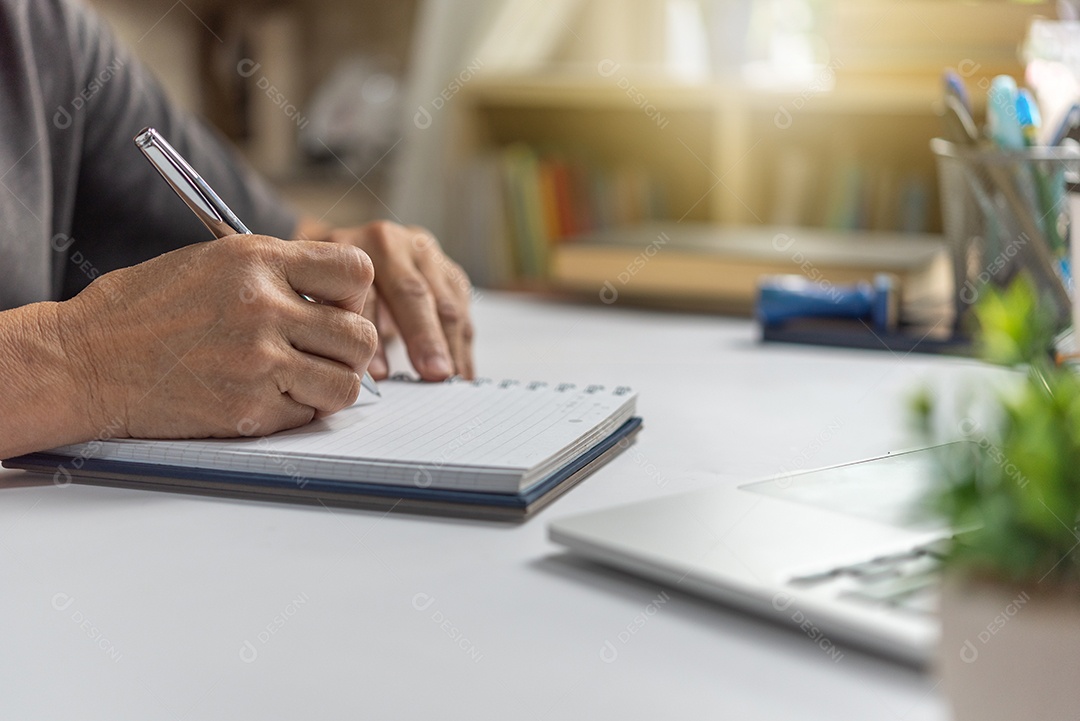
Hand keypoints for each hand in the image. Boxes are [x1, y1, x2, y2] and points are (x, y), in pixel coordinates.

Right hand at [57, 235, 377, 440]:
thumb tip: (339, 295)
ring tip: (301, 379)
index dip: (355, 294)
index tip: (338, 307)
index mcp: (257, 260)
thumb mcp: (213, 261)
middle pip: (361, 337)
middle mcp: (264, 308)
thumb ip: (278, 272)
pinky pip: (307, 416)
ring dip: (331, 386)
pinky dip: (294, 412)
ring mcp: (258, 362)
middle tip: (324, 353)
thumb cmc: (143, 310)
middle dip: (351, 350)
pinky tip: (262, 396)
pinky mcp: (247, 410)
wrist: (84, 361)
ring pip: (346, 385)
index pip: (356, 270)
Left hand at [322, 221, 474, 380]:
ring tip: (453, 381)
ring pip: (446, 302)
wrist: (340, 259)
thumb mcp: (318, 299)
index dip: (375, 334)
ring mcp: (426, 255)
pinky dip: (463, 344)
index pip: (369, 292)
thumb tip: (361, 378)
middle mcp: (394, 244)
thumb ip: (334, 327)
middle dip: (427, 337)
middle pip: (414, 292)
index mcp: (353, 248)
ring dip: (452, 345)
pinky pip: (462, 309)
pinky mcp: (448, 272)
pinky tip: (462, 372)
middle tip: (435, 375)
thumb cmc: (326, 289)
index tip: (381, 375)